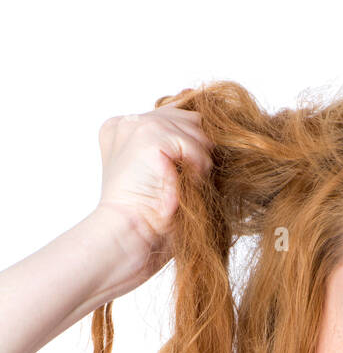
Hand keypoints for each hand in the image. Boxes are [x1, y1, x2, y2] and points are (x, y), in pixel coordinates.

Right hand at [93, 100, 213, 289]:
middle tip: (194, 180)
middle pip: (187, 118)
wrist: (129, 237)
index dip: (193, 138)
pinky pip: (195, 145)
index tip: (200, 163)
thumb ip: (175, 152)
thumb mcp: (161, 178)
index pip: (172, 115)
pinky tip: (187, 188)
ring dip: (201, 162)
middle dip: (199, 148)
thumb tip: (209, 138)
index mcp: (122, 129)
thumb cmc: (148, 221)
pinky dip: (199, 169)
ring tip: (188, 188)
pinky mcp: (151, 136)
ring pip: (195, 130)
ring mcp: (138, 126)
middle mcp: (128, 122)